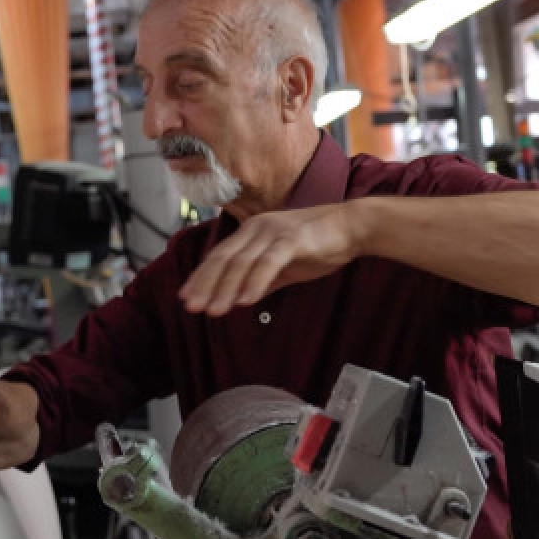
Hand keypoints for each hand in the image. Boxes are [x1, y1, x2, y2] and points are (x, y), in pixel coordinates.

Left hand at [179, 203, 358, 315]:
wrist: (352, 228)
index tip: (186, 298)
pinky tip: (245, 301)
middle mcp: (256, 228)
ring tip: (215, 311)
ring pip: (242, 262)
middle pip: (224, 259)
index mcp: (251, 233)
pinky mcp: (292, 239)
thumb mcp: (283, 267)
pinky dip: (255, 282)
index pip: (219, 257)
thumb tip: (239, 300)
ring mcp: (273, 232)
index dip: (201, 277)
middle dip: (206, 285)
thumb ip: (261, 281)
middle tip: (192, 308)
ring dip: (226, 288)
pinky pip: (269, 262)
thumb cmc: (318, 245)